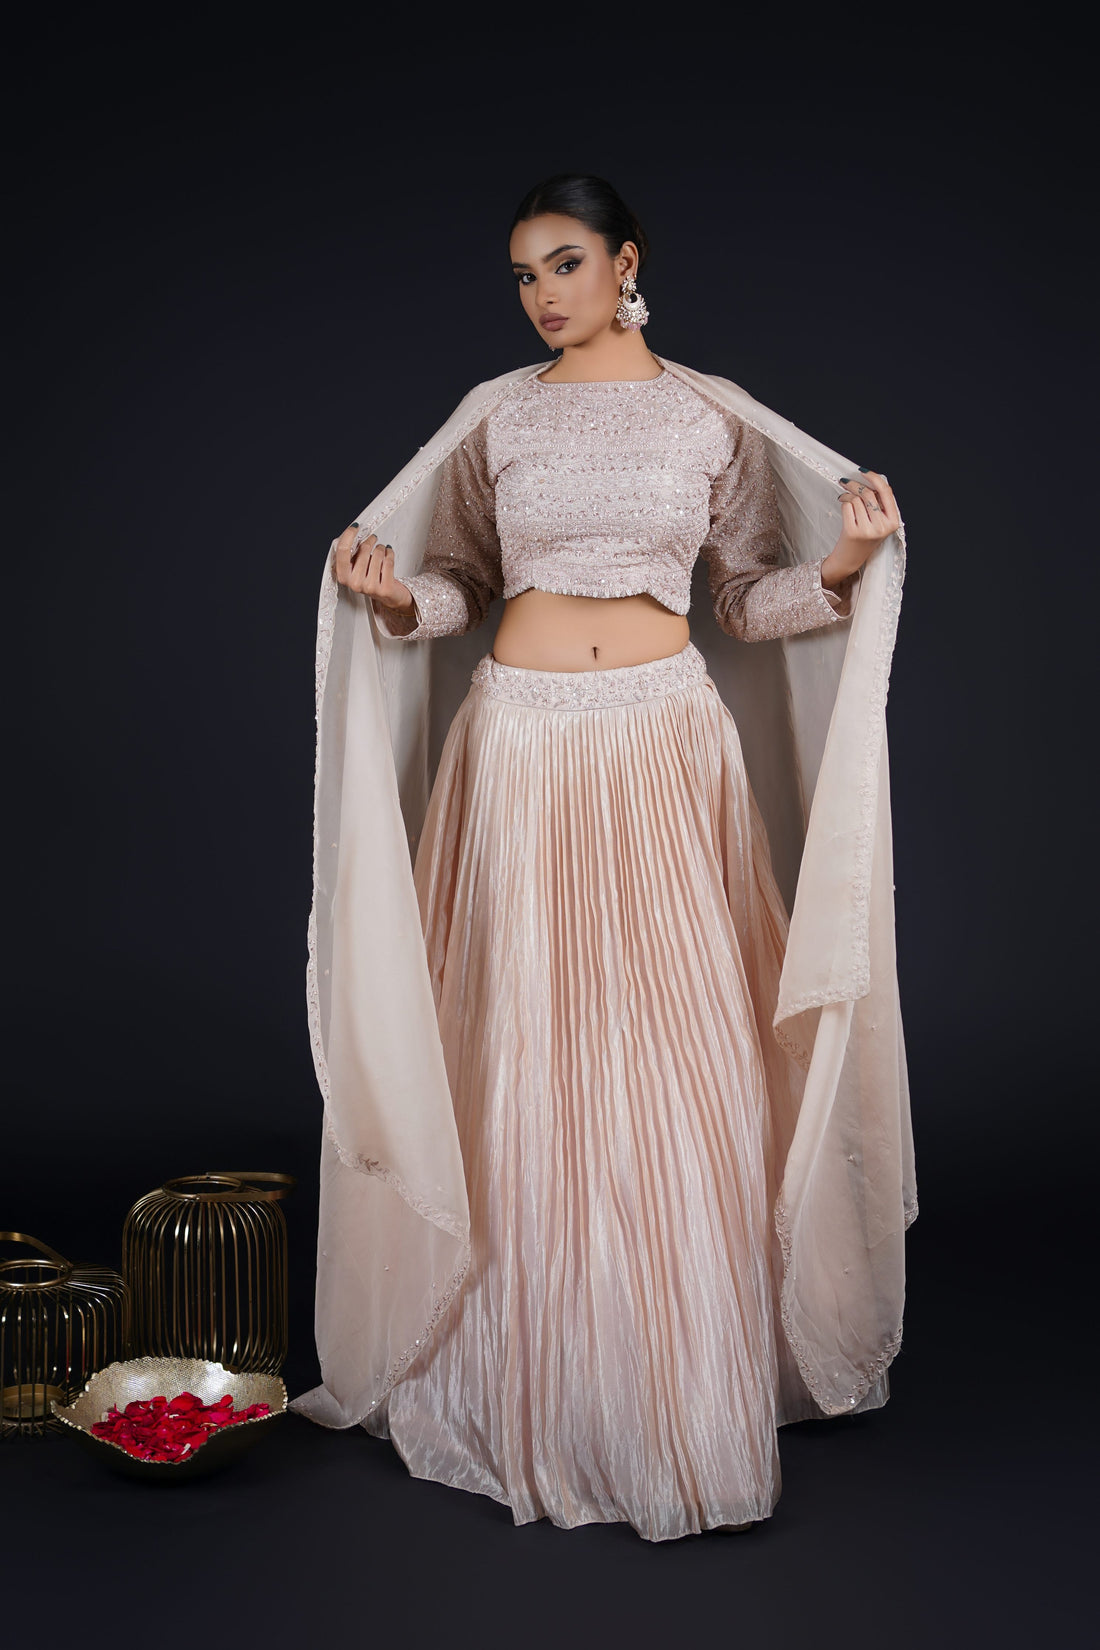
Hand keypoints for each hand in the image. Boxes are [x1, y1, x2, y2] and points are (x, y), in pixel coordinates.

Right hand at [333, 524, 414, 612]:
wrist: (389, 597)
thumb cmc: (371, 577)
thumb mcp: (356, 567)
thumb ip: (353, 553)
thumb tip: (354, 532)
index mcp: (343, 576)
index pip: (342, 551)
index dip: (349, 535)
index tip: (356, 526)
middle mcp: (354, 584)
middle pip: (362, 550)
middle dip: (370, 540)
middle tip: (373, 538)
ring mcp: (370, 587)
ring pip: (377, 554)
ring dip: (381, 548)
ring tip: (381, 550)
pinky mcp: (385, 588)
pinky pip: (388, 561)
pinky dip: (390, 553)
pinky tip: (389, 553)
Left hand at [821, 470, 901, 586]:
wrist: (850, 559)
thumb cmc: (864, 536)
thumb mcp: (879, 522)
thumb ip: (880, 504)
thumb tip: (871, 479)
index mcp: (893, 522)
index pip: (886, 493)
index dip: (874, 478)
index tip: (863, 471)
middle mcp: (882, 527)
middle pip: (868, 494)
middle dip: (855, 484)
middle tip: (845, 481)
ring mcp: (868, 530)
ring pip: (857, 499)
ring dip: (847, 495)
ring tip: (844, 499)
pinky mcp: (853, 532)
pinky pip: (847, 506)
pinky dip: (843, 503)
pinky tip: (843, 507)